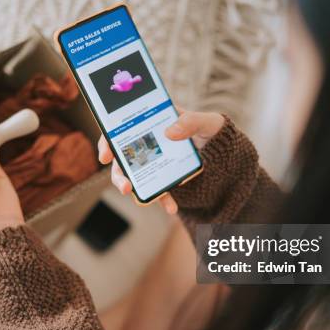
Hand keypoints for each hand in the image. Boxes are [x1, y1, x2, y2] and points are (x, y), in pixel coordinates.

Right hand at [97, 108, 224, 213]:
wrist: (224, 151)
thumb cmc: (211, 129)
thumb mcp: (206, 121)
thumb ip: (191, 121)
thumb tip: (170, 132)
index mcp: (148, 122)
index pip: (120, 129)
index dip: (107, 142)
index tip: (105, 156)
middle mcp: (145, 143)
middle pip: (122, 158)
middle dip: (118, 175)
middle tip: (124, 187)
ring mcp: (153, 162)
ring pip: (135, 177)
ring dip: (135, 190)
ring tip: (143, 200)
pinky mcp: (164, 177)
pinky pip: (157, 190)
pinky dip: (162, 199)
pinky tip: (171, 208)